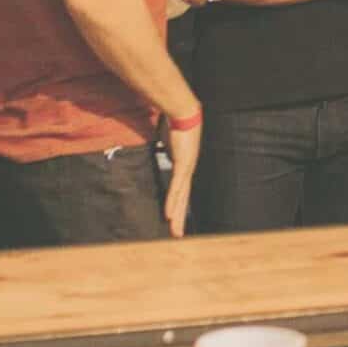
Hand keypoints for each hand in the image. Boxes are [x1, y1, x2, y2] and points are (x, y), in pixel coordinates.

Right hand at [162, 119, 199, 237]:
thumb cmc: (177, 124)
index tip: (175, 218)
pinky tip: (170, 214)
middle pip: (184, 199)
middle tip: (177, 234)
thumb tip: (159, 147)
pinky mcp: (183, 164)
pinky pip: (176, 187)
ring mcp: (187, 169)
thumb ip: (165, 148)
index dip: (179, 205)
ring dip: (177, 215)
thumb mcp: (168, 142)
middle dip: (180, 217)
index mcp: (185, 167)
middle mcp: (188, 170)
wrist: (184, 112)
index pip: (181, 191)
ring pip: (181, 197)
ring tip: (174, 231)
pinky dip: (172, 201)